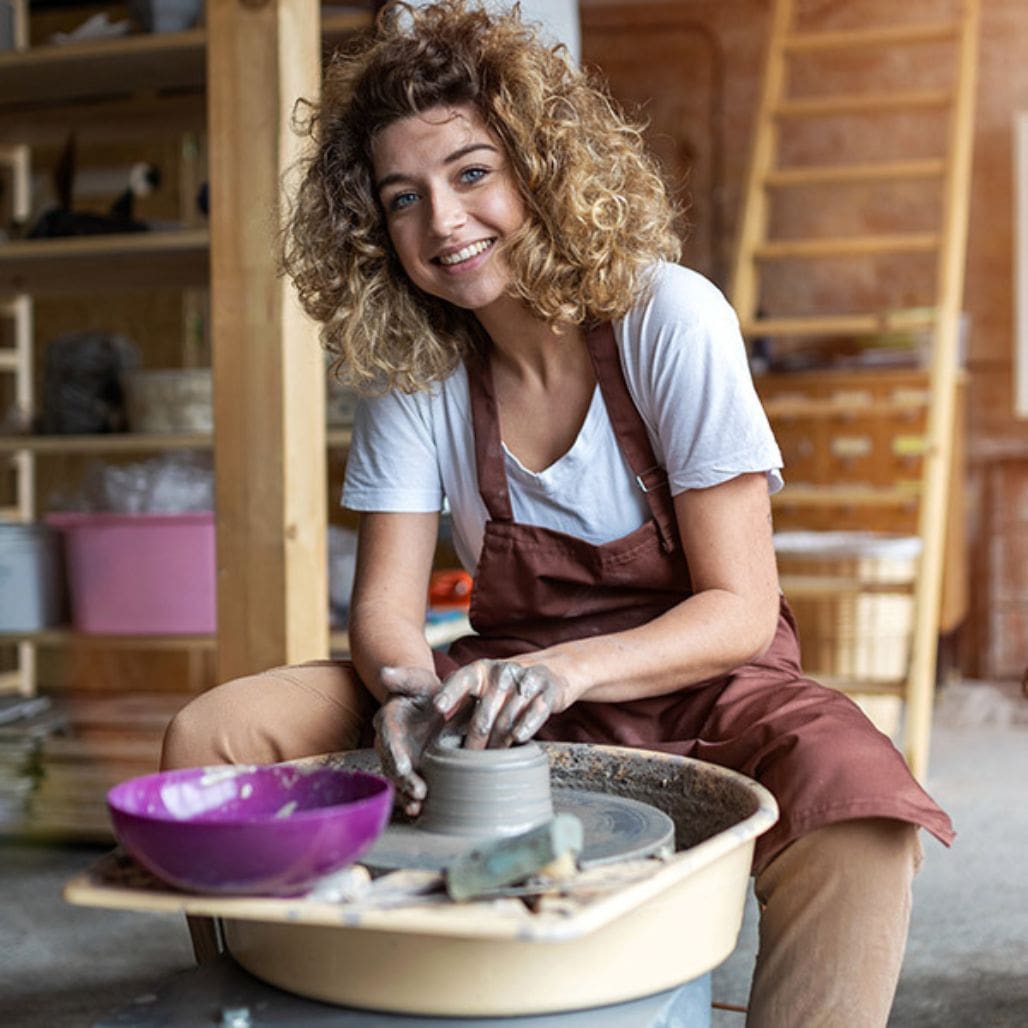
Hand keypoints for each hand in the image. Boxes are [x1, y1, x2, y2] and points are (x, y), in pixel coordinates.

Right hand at [373, 666, 447, 816]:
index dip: (394, 752)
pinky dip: (411, 797)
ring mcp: (398, 756)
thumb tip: (385, 672)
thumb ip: (402, 677)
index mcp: (388, 720)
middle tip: (418, 793)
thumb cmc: (421, 688)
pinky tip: (420, 811)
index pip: (388, 737)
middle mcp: (389, 741)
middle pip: (391, 763)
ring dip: (406, 794)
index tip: (403, 766)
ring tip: (417, 807)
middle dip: (403, 780)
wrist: (428, 699)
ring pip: (397, 779)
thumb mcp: (416, 678)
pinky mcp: (410, 766)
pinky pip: (406, 784)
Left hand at [433, 660, 568, 749]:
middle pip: (484, 713)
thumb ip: (458, 698)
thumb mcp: (481, 685)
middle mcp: (501, 672)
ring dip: (499, 742)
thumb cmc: (504, 687)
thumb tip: (430, 725)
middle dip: (475, 740)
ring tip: (492, 759)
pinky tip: (518, 738)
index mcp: (480, 670)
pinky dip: (526, 725)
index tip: (438, 708)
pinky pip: (536, 711)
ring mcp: (526, 679)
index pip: (461, 680)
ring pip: (508, 718)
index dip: (449, 693)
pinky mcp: (547, 691)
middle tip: (469, 760)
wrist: (548, 673)